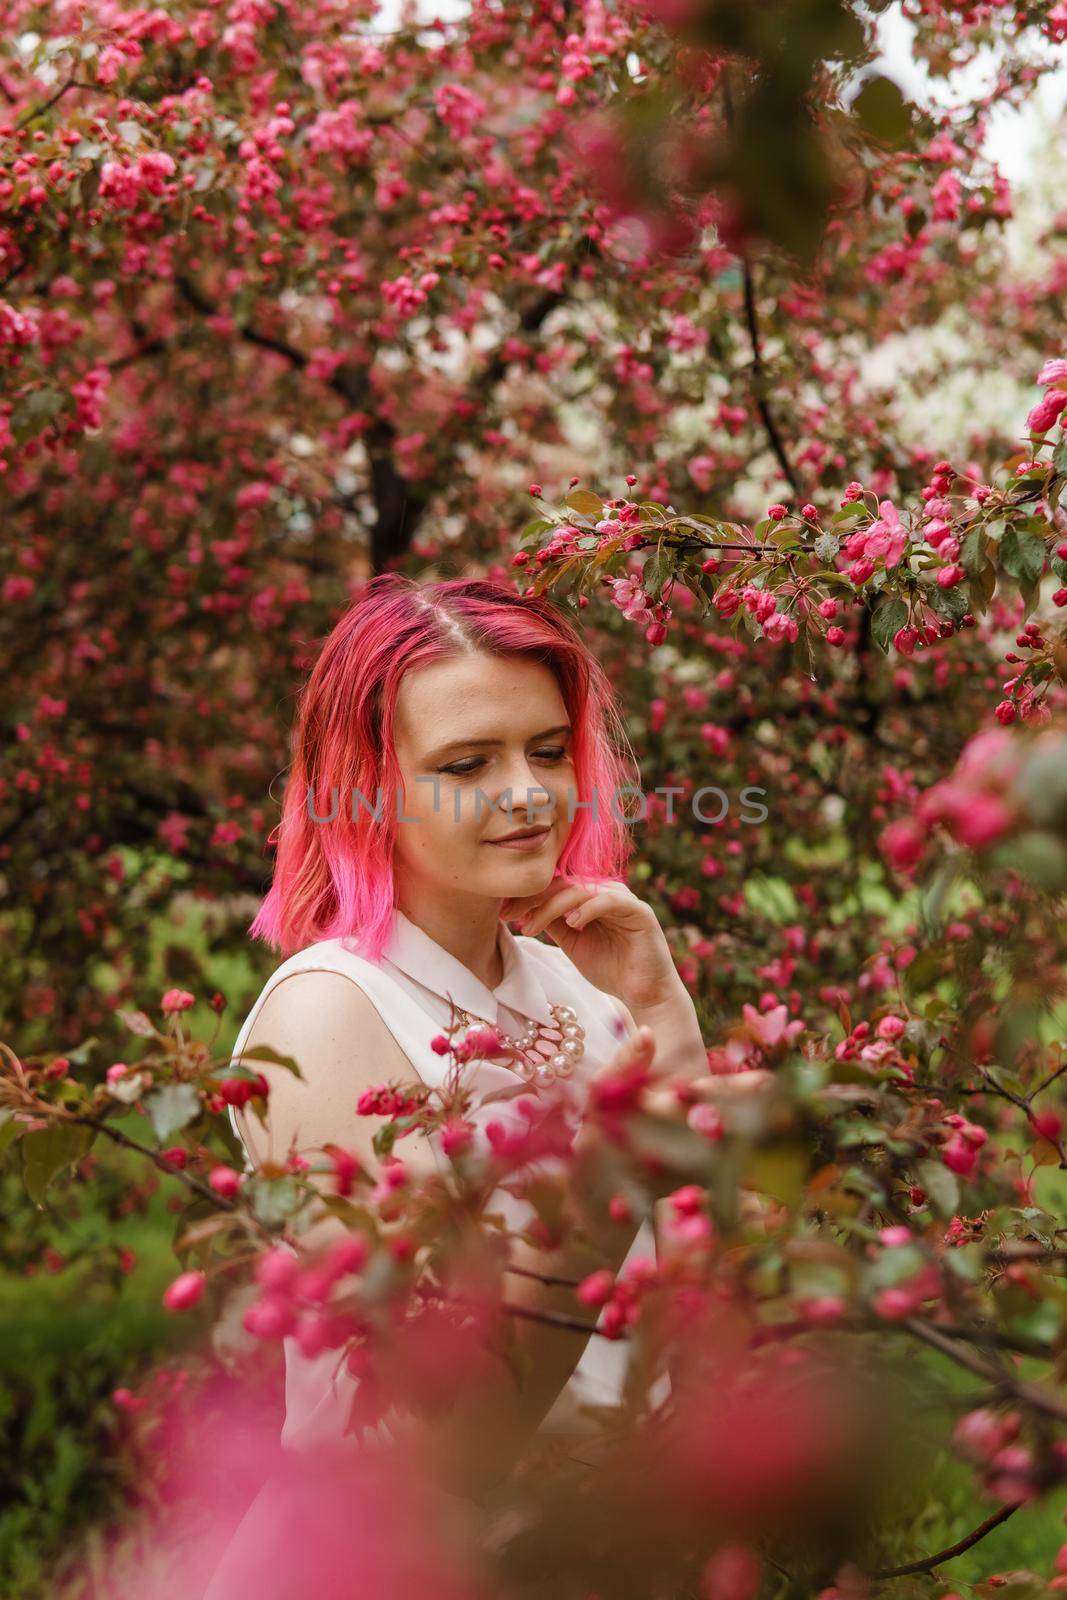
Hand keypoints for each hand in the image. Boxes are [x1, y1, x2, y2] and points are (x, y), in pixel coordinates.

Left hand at [501, 875, 681, 1013]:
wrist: (644, 994)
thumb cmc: (611, 968)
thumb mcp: (572, 943)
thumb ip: (554, 923)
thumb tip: (523, 908)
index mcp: (590, 897)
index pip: (555, 887)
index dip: (527, 896)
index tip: (502, 912)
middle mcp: (606, 892)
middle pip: (564, 884)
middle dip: (533, 898)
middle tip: (509, 914)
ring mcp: (624, 899)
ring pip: (581, 890)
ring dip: (552, 906)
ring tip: (533, 924)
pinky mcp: (640, 911)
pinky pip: (609, 900)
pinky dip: (587, 909)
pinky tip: (572, 923)